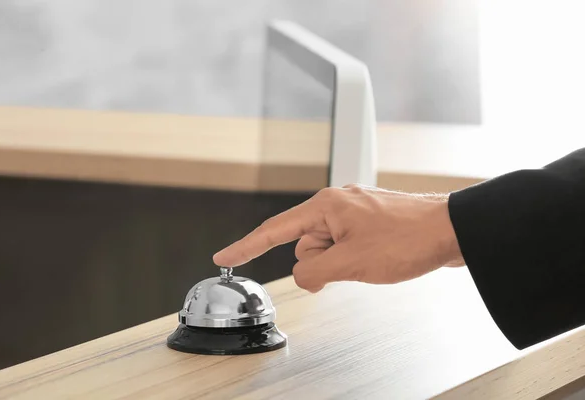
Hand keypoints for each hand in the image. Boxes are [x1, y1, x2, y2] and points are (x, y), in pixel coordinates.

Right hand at [213, 184, 463, 292]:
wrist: (452, 231)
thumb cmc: (408, 238)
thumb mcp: (351, 262)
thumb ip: (313, 272)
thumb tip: (304, 274)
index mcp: (325, 205)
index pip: (274, 230)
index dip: (246, 246)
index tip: (224, 256)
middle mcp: (337, 203)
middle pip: (305, 245)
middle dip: (323, 263)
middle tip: (354, 263)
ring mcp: (355, 212)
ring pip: (328, 250)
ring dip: (342, 263)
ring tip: (373, 259)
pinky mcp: (369, 223)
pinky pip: (347, 247)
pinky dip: (354, 260)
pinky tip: (378, 258)